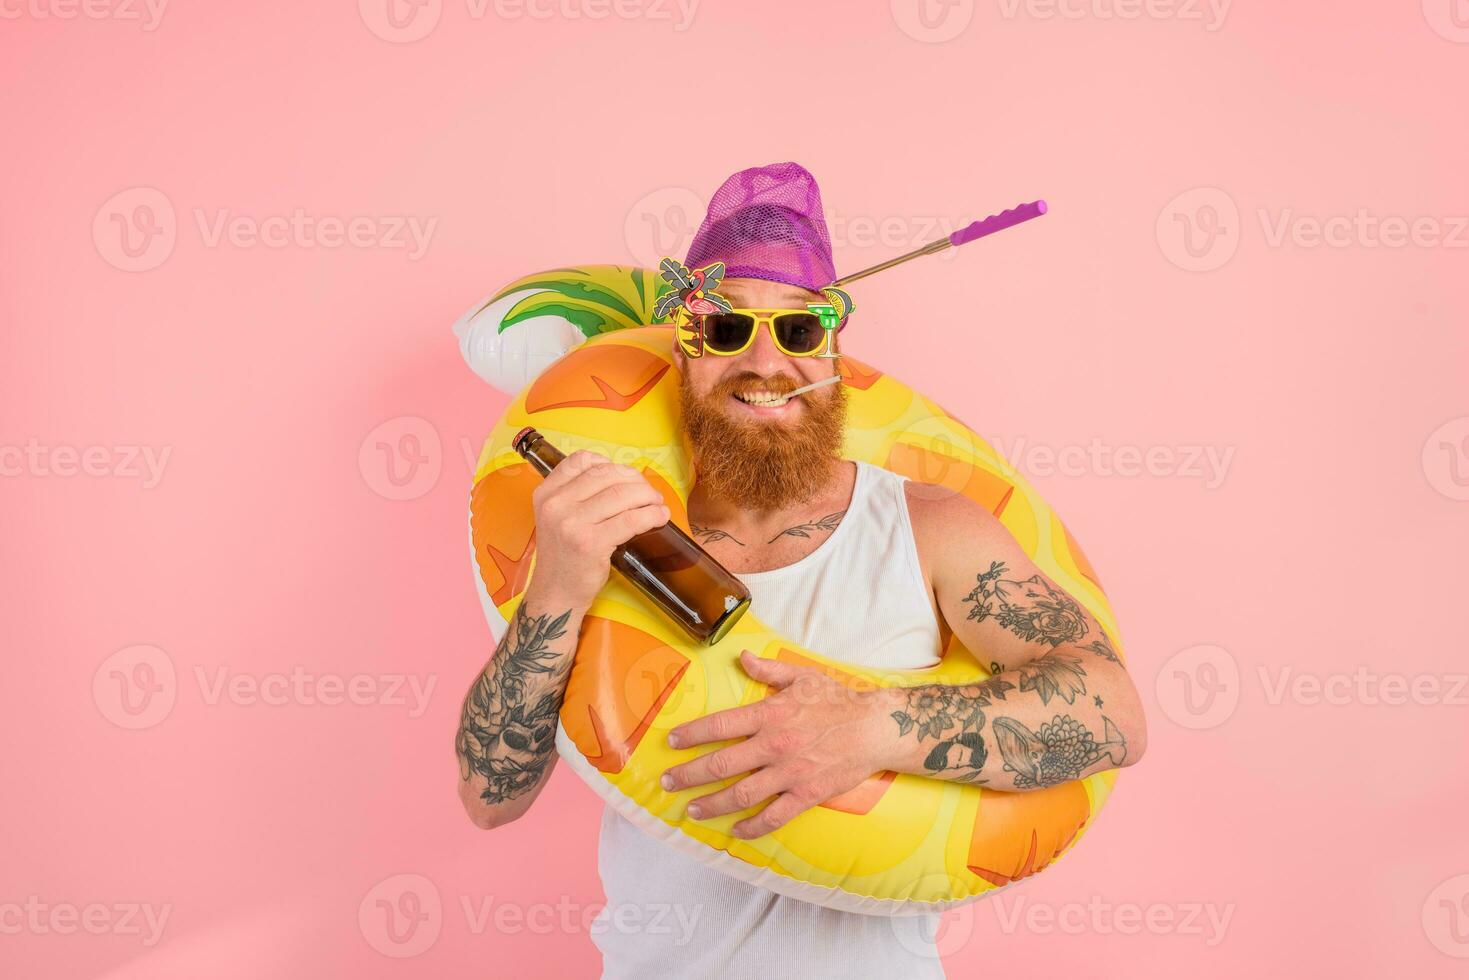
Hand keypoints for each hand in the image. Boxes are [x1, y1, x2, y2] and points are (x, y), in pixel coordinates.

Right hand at [529, 450, 670, 608]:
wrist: (556, 594)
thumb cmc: (564, 556)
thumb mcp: (557, 517)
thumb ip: (577, 494)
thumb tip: (621, 477)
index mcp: (546, 493)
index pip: (581, 460)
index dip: (610, 463)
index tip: (625, 477)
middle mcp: (556, 504)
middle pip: (606, 475)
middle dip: (635, 480)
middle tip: (648, 493)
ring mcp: (572, 524)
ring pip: (622, 494)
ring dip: (648, 496)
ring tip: (656, 504)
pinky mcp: (591, 544)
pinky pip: (631, 520)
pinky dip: (652, 515)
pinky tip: (660, 517)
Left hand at [660, 651, 894, 838]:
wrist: (875, 729)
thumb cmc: (838, 701)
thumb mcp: (802, 677)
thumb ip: (768, 671)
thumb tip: (741, 657)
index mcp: (770, 714)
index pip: (720, 725)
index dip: (692, 734)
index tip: (672, 742)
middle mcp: (774, 745)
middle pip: (722, 764)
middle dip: (690, 775)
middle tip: (668, 782)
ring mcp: (790, 773)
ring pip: (742, 794)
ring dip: (712, 804)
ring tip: (691, 810)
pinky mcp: (806, 795)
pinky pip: (774, 816)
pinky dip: (752, 827)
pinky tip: (735, 830)